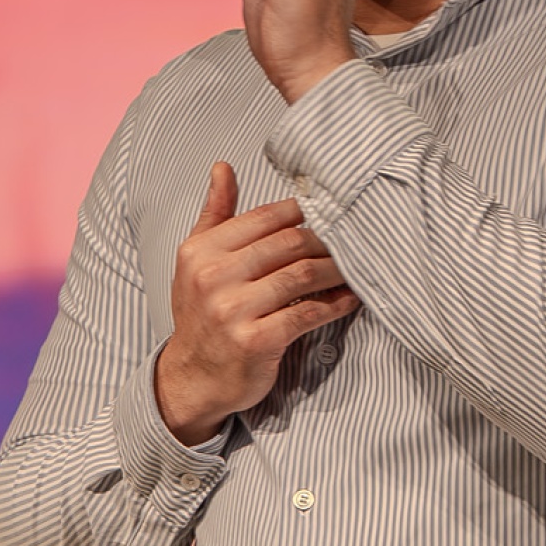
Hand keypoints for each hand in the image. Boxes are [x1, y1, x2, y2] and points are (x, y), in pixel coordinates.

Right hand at [155, 163, 357, 442]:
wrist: (193, 378)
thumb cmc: (201, 314)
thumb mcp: (196, 260)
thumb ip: (215, 214)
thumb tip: (223, 167)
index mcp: (201, 251)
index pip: (264, 218)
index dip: (301, 213)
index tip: (328, 213)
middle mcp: (213, 277)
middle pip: (287, 244)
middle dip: (325, 240)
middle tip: (349, 239)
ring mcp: (234, 310)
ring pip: (301, 276)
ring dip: (334, 270)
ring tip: (352, 267)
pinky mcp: (257, 340)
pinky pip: (307, 313)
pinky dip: (334, 304)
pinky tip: (349, 299)